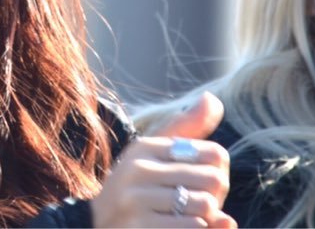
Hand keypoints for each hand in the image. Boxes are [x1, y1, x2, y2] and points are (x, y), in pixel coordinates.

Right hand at [90, 92, 235, 227]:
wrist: (95, 225)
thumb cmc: (137, 189)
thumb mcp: (154, 156)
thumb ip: (186, 129)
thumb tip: (212, 98)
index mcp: (145, 147)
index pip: (214, 154)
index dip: (219, 173)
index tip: (202, 182)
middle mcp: (138, 169)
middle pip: (214, 180)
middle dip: (216, 198)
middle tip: (199, 205)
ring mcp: (136, 200)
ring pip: (205, 206)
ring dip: (206, 218)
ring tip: (187, 216)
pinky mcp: (138, 227)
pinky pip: (192, 227)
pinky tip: (180, 227)